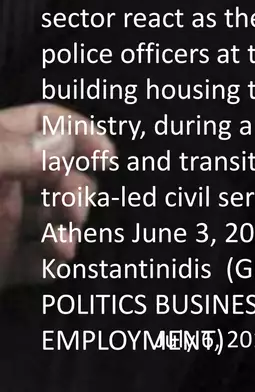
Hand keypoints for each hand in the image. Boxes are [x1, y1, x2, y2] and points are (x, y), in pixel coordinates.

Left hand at [1, 103, 115, 287]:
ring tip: (65, 246)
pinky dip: (54, 264)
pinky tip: (55, 264)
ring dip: (70, 229)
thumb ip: (13, 152)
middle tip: (76, 213)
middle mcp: (1, 186)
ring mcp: (1, 226)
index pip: (43, 123)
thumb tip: (65, 142)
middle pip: (58, 173)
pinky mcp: (1, 267)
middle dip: (77, 190)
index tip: (108, 157)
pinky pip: (39, 262)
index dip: (79, 133)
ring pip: (54, 218)